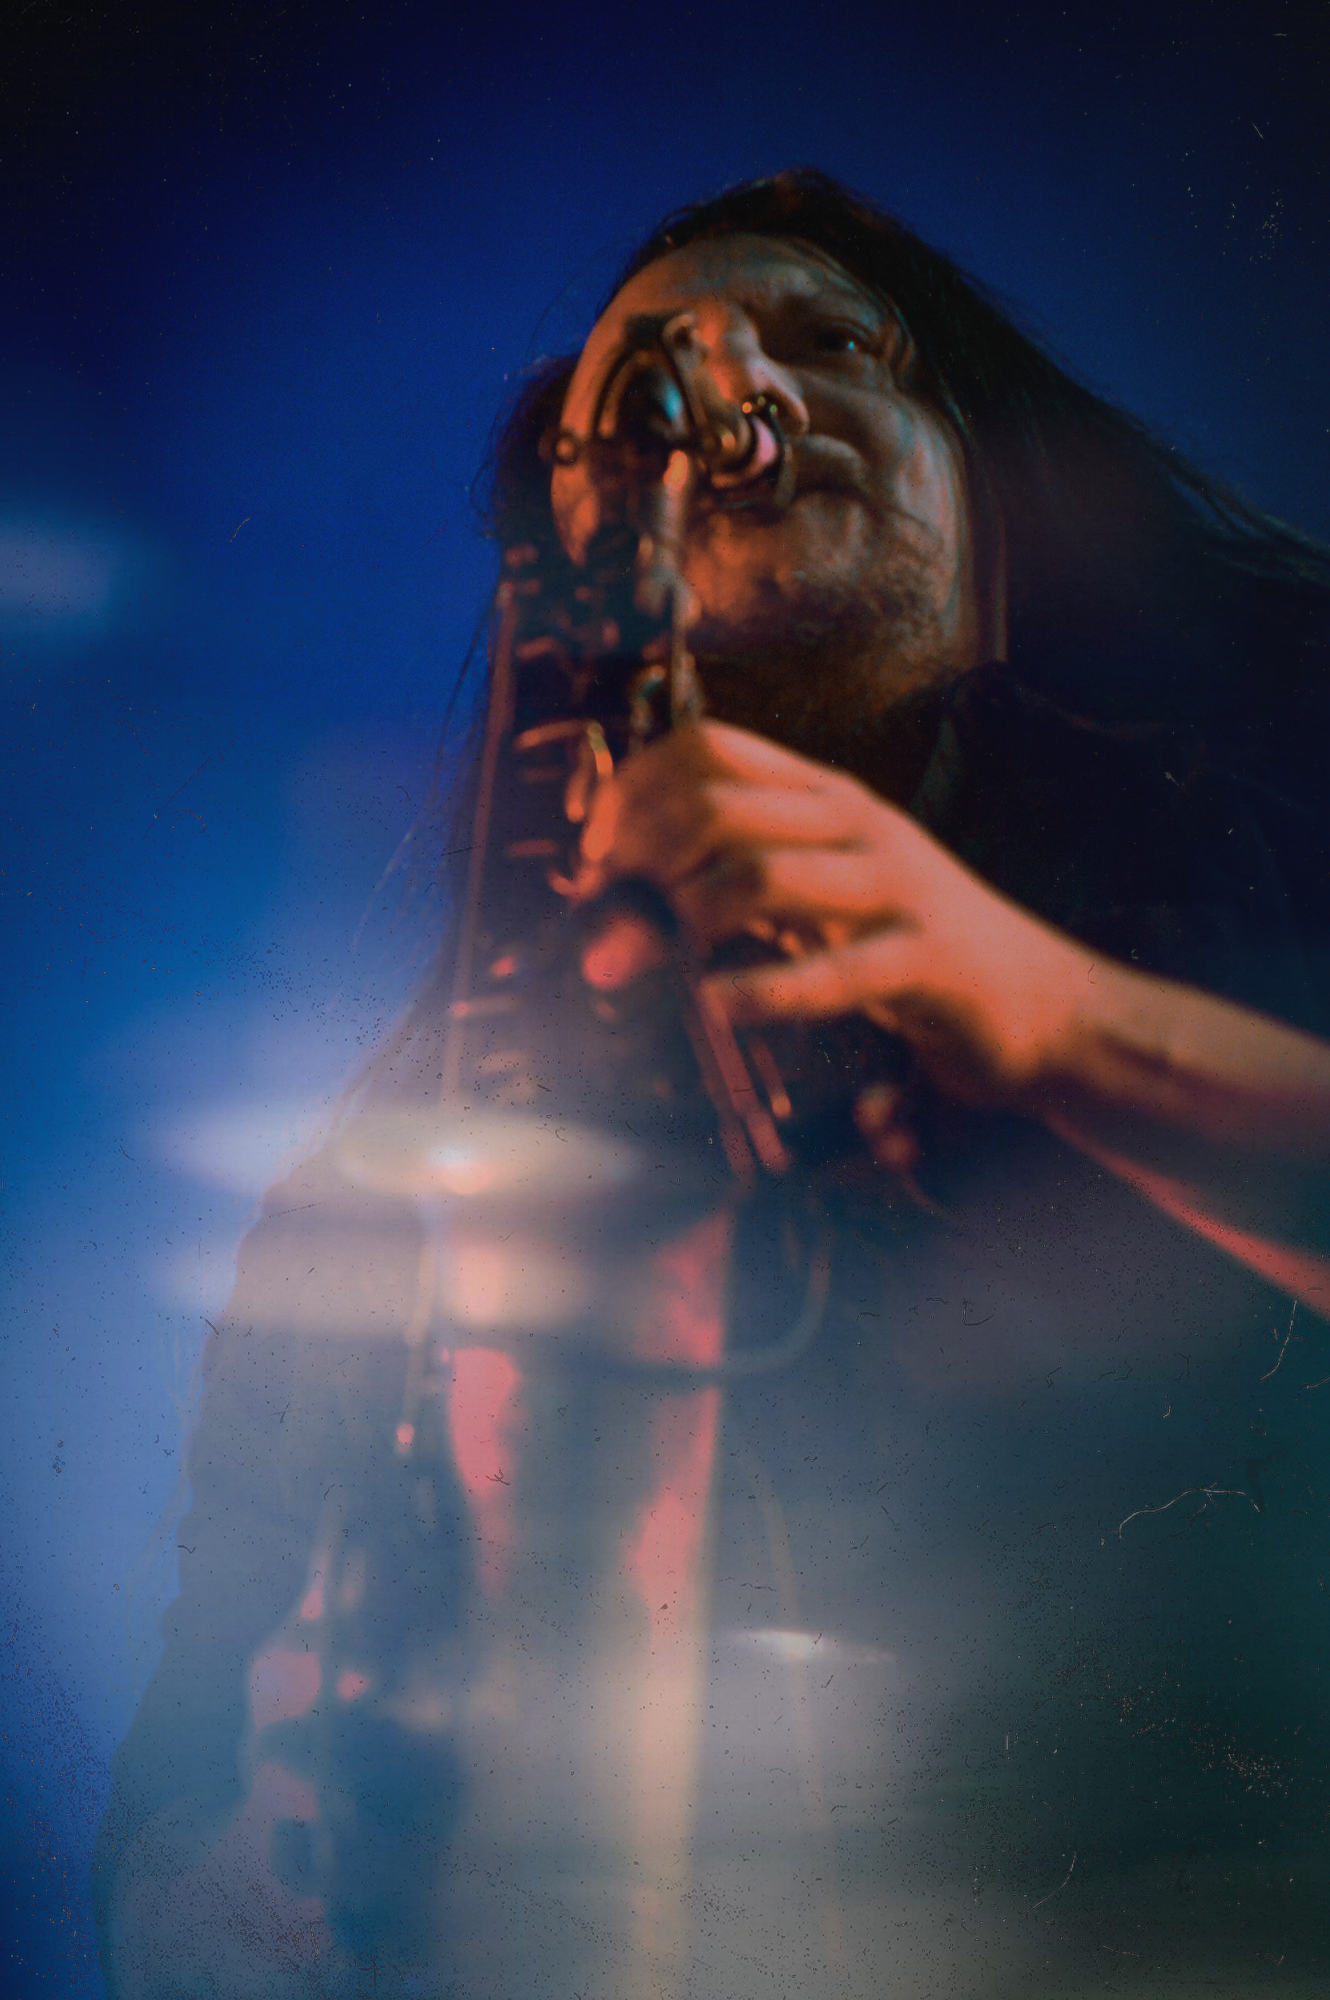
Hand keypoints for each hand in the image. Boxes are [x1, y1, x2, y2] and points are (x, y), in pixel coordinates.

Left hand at [576, 719, 1088, 1105]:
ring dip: (689, 919)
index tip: (595, 860)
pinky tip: (715, 1005)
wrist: (1037, 1003)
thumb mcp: (811, 907)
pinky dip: (761, 990)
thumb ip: (720, 898)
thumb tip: (602, 924)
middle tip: (616, 916)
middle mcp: (857, 824)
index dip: (632, 794)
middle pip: (717, 806)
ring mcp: (896, 888)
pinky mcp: (924, 962)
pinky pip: (831, 972)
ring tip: (670, 960)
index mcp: (825, 796)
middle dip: (643, 860)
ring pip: (761, 874)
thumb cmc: (902, 950)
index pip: (706, 748)